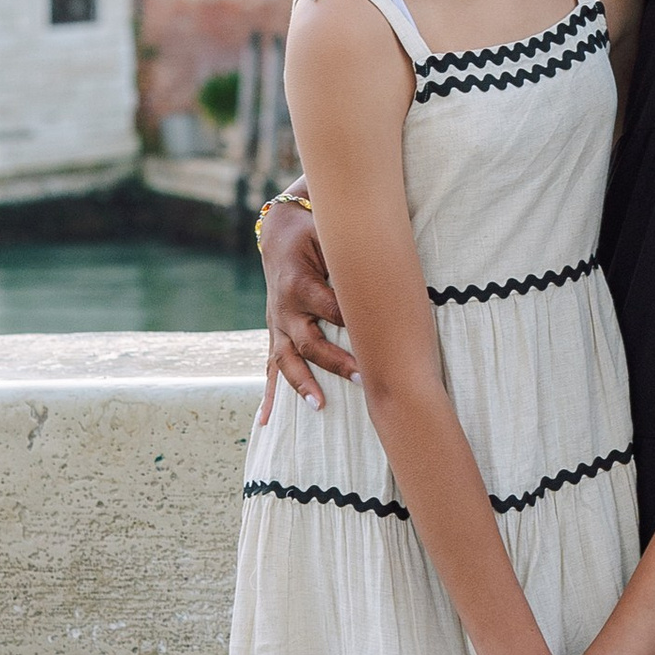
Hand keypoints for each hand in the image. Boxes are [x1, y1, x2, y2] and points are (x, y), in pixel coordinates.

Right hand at [259, 198, 355, 417]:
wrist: (280, 235)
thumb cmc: (314, 233)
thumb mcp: (329, 234)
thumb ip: (350, 253)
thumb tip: (388, 267)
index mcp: (300, 282)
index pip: (329, 308)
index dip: (351, 321)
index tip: (376, 337)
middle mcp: (284, 307)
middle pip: (308, 341)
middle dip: (335, 361)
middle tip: (363, 379)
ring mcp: (277, 324)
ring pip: (286, 360)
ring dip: (303, 384)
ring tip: (320, 406)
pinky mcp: (275, 334)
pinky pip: (270, 367)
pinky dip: (269, 395)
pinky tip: (266, 421)